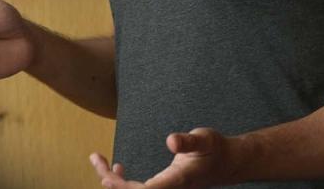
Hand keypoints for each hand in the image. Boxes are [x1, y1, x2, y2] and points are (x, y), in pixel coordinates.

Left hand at [89, 128, 244, 187]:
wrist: (228, 162)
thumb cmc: (216, 148)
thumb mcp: (205, 138)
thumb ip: (188, 141)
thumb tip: (170, 141)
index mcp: (178, 180)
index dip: (125, 187)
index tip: (107, 176)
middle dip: (111, 180)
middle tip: (95, 158)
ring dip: (113, 180)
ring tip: (97, 159)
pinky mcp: (164, 187)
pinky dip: (124, 180)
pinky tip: (116, 168)